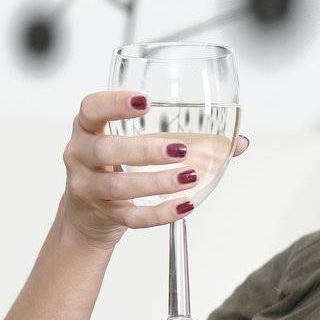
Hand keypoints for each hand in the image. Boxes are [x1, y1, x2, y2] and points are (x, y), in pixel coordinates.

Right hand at [58, 89, 249, 252]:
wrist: (89, 213)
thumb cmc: (118, 166)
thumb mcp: (136, 145)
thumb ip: (185, 138)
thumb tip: (238, 142)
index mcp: (88, 128)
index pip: (92, 109)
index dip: (114, 103)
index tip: (144, 101)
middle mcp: (81, 155)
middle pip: (106, 150)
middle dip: (145, 149)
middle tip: (180, 148)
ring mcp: (88, 187)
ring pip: (119, 186)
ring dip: (156, 181)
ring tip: (189, 177)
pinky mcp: (105, 215)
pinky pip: (132, 217)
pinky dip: (160, 213)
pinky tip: (184, 206)